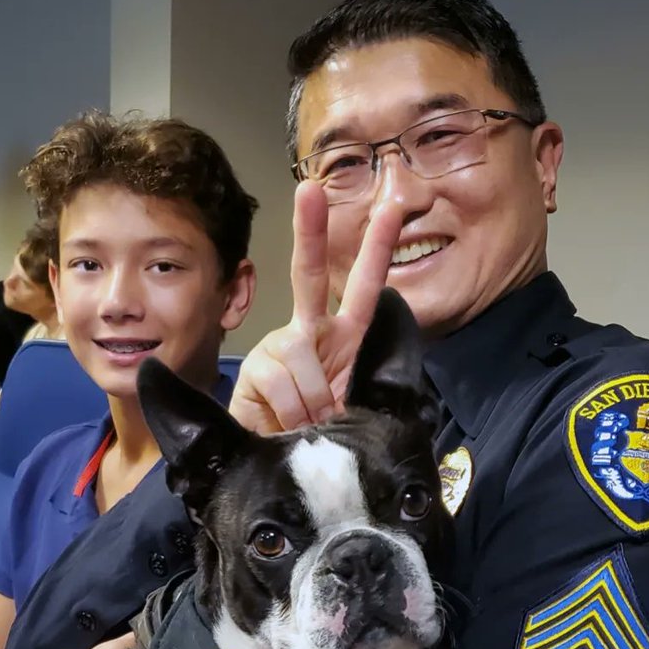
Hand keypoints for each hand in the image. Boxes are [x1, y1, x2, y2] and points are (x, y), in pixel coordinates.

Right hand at [229, 181, 403, 433]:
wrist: (271, 458)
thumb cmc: (316, 432)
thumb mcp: (348, 409)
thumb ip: (351, 394)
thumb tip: (332, 401)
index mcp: (342, 338)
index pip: (362, 289)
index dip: (376, 250)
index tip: (392, 209)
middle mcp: (308, 333)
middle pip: (308, 275)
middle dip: (310, 232)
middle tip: (310, 190)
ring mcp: (279, 347)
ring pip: (300, 354)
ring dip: (313, 399)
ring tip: (309, 423)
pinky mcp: (256, 368)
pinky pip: (281, 381)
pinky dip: (291, 409)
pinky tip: (285, 423)